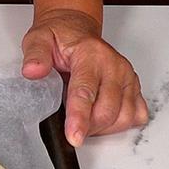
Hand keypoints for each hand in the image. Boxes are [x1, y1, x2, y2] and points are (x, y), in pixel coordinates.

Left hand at [20, 8, 147, 146]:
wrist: (75, 31)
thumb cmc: (59, 38)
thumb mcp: (38, 40)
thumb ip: (36, 55)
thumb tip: (32, 71)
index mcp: (91, 55)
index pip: (86, 92)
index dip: (79, 118)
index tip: (73, 137)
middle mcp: (114, 66)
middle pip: (107, 111)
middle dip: (87, 127)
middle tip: (69, 127)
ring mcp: (127, 77)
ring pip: (124, 117)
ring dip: (103, 128)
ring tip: (84, 121)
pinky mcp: (134, 87)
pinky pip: (135, 116)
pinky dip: (119, 124)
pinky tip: (103, 119)